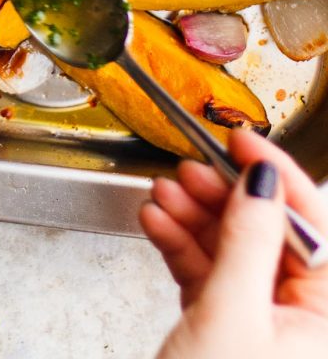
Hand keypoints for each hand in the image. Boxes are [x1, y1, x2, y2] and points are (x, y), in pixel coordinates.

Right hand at [141, 128, 327, 357]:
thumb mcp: (231, 313)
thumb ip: (248, 241)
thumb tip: (262, 180)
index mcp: (323, 318)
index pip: (311, 227)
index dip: (278, 177)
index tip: (244, 142)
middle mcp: (297, 319)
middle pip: (267, 233)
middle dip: (223, 195)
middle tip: (194, 170)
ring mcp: (258, 323)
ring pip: (231, 249)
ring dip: (193, 214)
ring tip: (164, 192)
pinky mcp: (220, 328)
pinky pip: (206, 271)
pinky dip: (179, 243)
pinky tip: (158, 221)